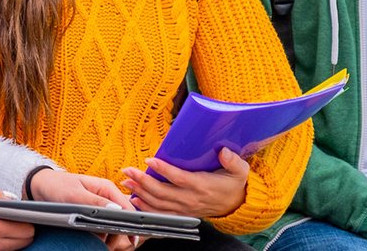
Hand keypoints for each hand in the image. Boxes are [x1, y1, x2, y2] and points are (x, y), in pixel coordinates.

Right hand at [0, 185, 34, 250]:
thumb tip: (11, 198)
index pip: (26, 230)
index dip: (27, 219)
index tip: (21, 211)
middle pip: (25, 241)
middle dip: (24, 228)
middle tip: (13, 216)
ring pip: (16, 248)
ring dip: (15, 236)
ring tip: (3, 223)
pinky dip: (5, 243)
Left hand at [27, 169, 136, 250]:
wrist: (40, 187)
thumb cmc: (56, 186)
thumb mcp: (74, 194)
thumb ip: (95, 202)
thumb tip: (116, 210)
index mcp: (106, 188)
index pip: (127, 207)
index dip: (132, 222)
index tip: (131, 238)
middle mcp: (106, 198)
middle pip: (123, 219)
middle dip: (119, 233)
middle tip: (110, 245)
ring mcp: (100, 208)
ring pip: (113, 226)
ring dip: (110, 237)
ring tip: (102, 244)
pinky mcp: (92, 216)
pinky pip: (102, 229)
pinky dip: (101, 237)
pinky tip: (94, 241)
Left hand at [121, 148, 248, 217]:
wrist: (236, 205)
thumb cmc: (234, 184)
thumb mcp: (240, 170)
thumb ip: (233, 160)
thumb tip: (224, 151)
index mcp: (202, 185)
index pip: (179, 178)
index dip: (163, 169)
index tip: (149, 160)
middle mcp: (191, 199)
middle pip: (162, 192)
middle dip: (142, 181)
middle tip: (128, 170)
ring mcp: (185, 208)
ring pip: (158, 203)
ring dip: (140, 193)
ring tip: (126, 182)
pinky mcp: (182, 214)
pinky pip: (161, 214)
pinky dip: (146, 208)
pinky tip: (134, 200)